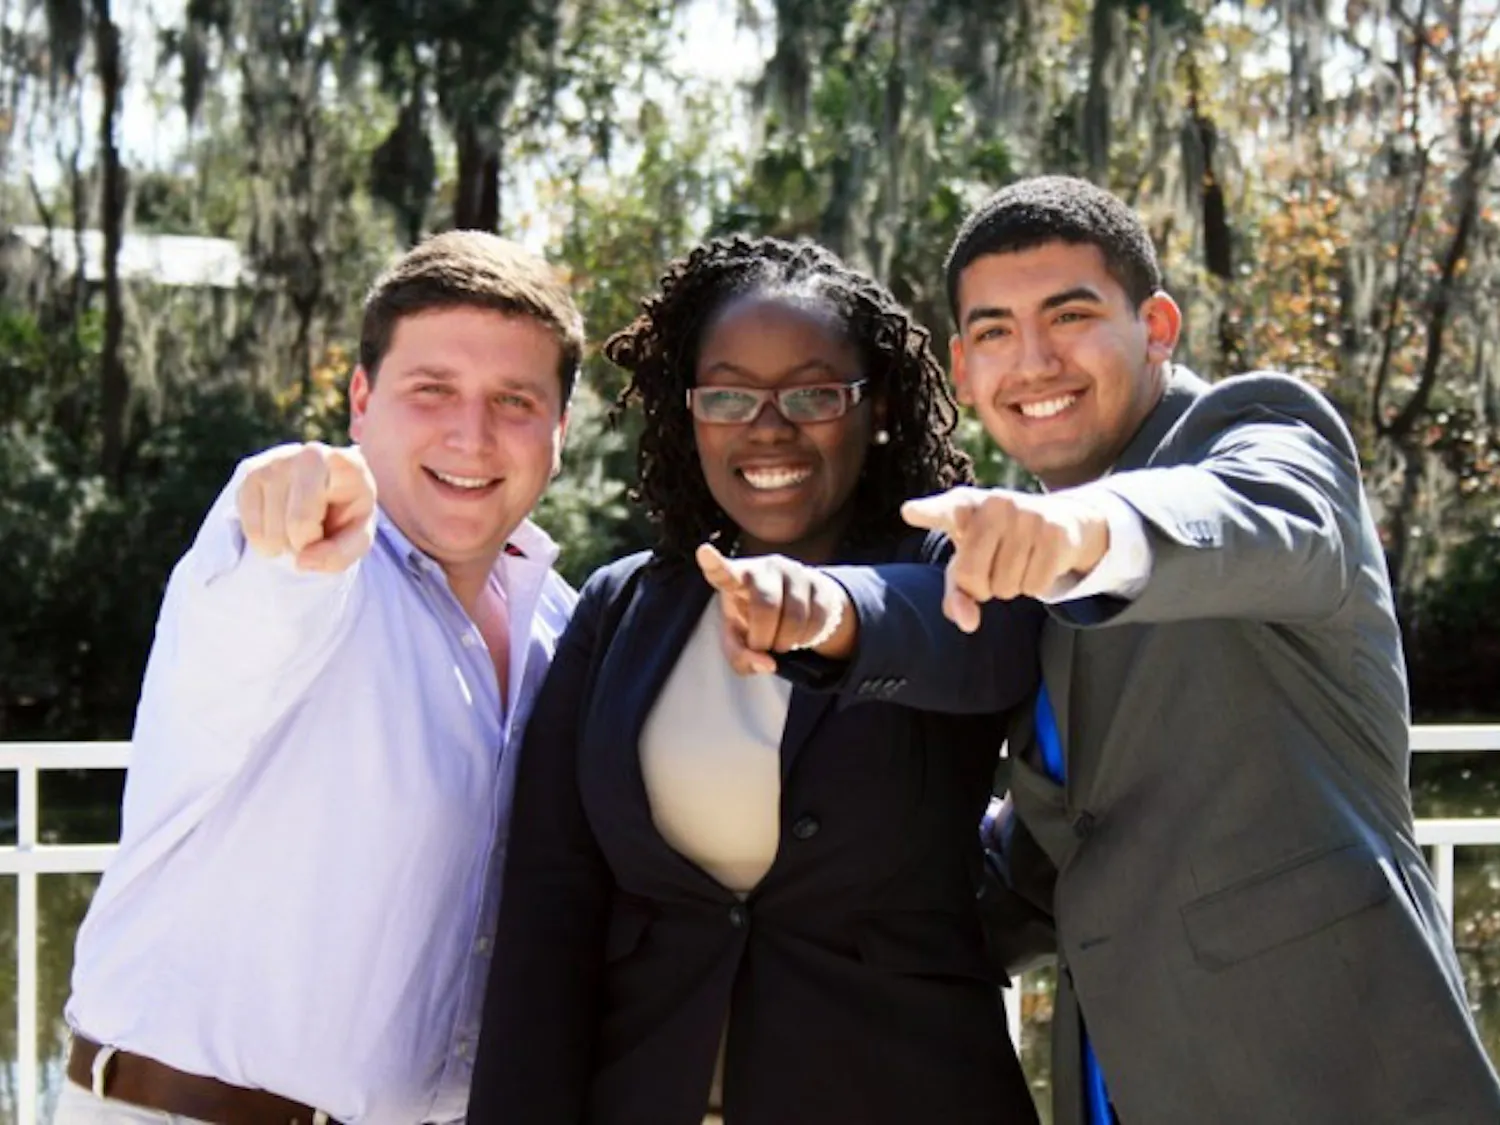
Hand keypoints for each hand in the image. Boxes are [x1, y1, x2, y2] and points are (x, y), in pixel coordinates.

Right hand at [236, 443, 377, 572]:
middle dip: (303, 544)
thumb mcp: (357, 539)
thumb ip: (339, 555)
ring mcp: (276, 460)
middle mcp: (310, 454)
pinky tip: (279, 527)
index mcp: (346, 465)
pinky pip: (250, 528)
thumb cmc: (344, 516)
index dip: (315, 533)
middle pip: (295, 523)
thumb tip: (302, 561)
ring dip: (283, 545)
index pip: (319, 502)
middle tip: (315, 535)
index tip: (328, 522)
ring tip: (298, 529)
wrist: (325, 496)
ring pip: (269, 531)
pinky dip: (264, 541)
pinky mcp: (251, 473)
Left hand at [695, 543, 854, 674]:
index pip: (723, 572)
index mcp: (737, 578)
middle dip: (763, 638)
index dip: (714, 564)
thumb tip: (767, 663)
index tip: (704, 552)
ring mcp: (794, 572)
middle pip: (766, 606)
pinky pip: (817, 618)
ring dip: (786, 642)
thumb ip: (741, 656)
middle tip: (762, 646)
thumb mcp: (739, 639)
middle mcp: (765, 568)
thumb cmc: (754, 620)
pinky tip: (799, 636)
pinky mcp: (820, 583)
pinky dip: (806, 638)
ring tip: (780, 643)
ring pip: (795, 615)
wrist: (796, 606)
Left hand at [901, 486, 1109, 631]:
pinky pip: (1035, 586)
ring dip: (1012, 586)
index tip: (909, 513)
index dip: (927, 512)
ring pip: (1006, 587)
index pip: (943, 511)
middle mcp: (995, 504)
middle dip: (983, 586)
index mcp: (965, 506)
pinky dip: (1036, 585)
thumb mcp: (971, 562)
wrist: (1059, 519)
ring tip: (1020, 559)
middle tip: (995, 565)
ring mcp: (1027, 514)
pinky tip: (1039, 560)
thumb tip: (968, 623)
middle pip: (971, 576)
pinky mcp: (1055, 531)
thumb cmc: (999, 544)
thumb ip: (957, 594)